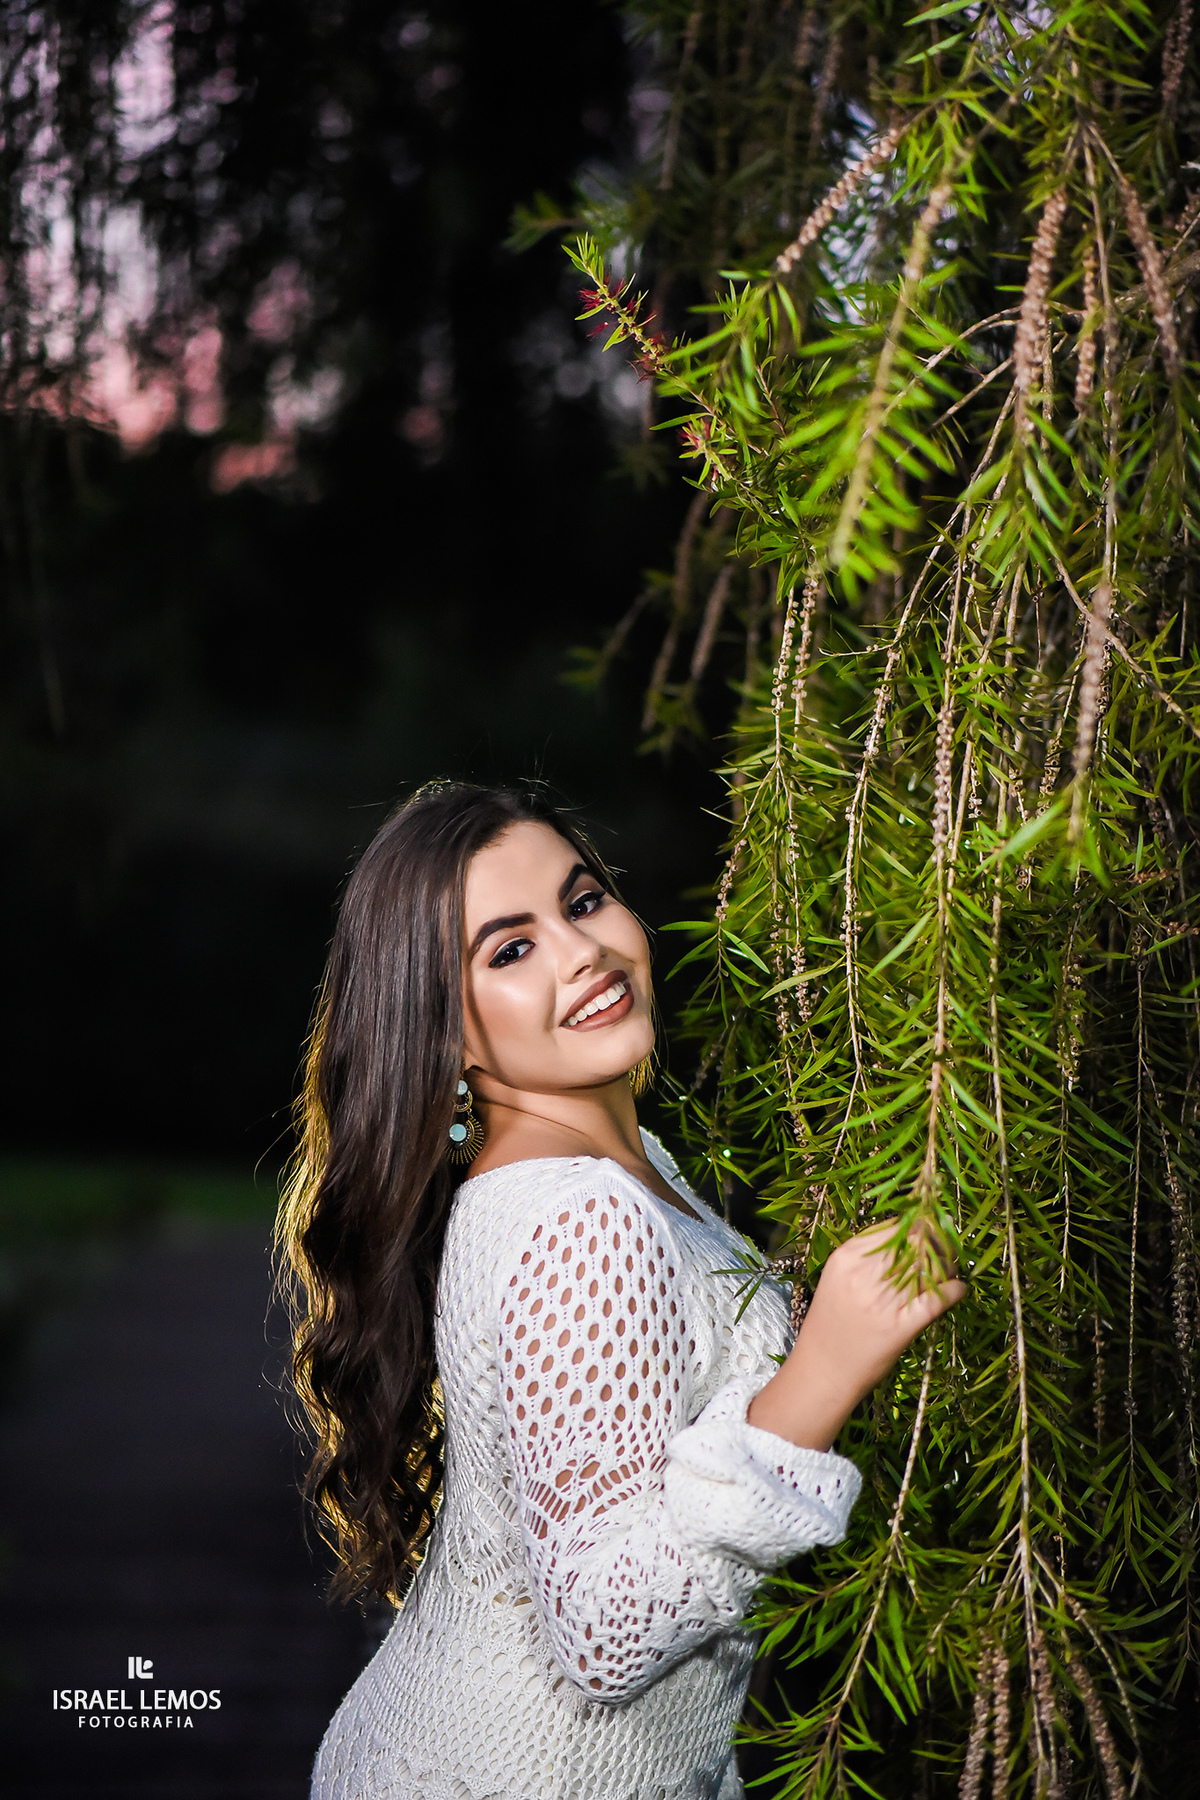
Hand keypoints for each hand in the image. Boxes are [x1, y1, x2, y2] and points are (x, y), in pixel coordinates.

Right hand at [747, 1220, 966, 1451]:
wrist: (822, 1370)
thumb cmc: (830, 1323)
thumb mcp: (838, 1278)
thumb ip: (866, 1255)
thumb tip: (907, 1237)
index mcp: (847, 1257)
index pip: (894, 1227)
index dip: (919, 1224)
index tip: (931, 1227)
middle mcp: (864, 1274)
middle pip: (914, 1243)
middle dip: (937, 1241)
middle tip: (949, 1245)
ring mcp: (882, 1301)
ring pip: (928, 1268)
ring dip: (948, 1265)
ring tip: (953, 1266)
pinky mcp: (900, 1326)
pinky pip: (937, 1300)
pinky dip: (953, 1290)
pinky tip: (959, 1288)